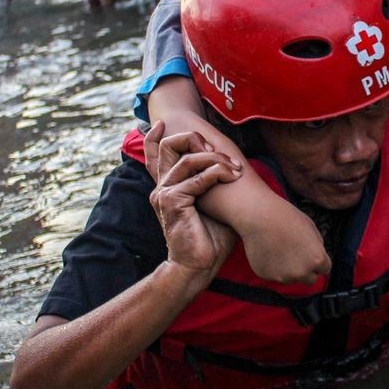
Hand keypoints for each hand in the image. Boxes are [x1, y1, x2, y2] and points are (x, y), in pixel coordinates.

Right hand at [145, 123, 240, 277]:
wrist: (199, 266)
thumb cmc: (210, 238)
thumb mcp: (213, 205)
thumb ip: (213, 184)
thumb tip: (232, 167)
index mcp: (167, 187)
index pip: (153, 155)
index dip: (154, 136)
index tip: (163, 123)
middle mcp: (162, 187)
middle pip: (168, 146)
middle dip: (195, 140)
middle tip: (219, 152)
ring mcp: (164, 193)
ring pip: (188, 159)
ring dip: (216, 159)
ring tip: (235, 169)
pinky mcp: (173, 202)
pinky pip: (197, 178)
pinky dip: (217, 173)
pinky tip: (231, 177)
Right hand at [240, 198, 331, 285]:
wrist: (259, 218)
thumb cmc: (286, 218)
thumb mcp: (311, 227)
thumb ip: (317, 245)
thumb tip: (316, 254)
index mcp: (317, 260)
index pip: (325, 269)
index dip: (318, 261)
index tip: (310, 254)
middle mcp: (302, 272)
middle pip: (309, 278)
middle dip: (306, 269)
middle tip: (296, 254)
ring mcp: (283, 277)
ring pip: (291, 278)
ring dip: (289, 269)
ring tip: (280, 250)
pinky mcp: (267, 276)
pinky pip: (274, 275)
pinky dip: (273, 267)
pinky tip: (269, 251)